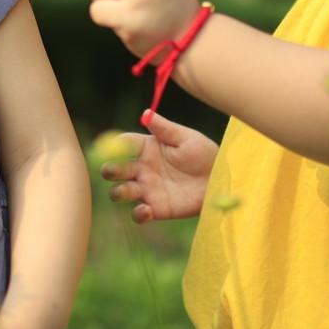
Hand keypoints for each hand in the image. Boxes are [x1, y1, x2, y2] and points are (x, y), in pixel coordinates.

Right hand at [101, 110, 217, 222]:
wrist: (220, 180)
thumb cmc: (204, 154)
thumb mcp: (186, 138)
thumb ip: (165, 128)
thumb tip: (146, 113)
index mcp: (147, 148)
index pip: (124, 144)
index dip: (116, 144)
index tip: (116, 145)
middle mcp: (142, 169)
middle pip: (114, 170)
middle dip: (109, 169)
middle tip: (112, 170)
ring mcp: (147, 190)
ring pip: (120, 192)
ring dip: (118, 192)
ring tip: (128, 190)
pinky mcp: (155, 209)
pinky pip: (138, 214)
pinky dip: (137, 214)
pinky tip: (146, 209)